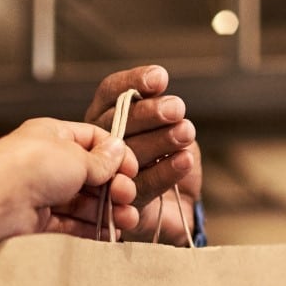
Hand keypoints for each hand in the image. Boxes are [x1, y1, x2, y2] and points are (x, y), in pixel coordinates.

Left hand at [0, 117, 137, 237]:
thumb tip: (119, 150)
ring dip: (107, 210)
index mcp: (54, 135)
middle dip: (114, 187)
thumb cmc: (33, 165)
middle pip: (91, 175)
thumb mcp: (76, 156)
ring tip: (127, 221)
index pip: (93, 140)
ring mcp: (43, 190)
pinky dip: (90, 228)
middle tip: (128, 197)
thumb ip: (101, 160)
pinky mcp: (39, 218)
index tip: (133, 169)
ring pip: (83, 201)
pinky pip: (71, 222)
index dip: (116, 155)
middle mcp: (48, 161)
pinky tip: (110, 234)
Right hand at [85, 64, 202, 243]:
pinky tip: (184, 159)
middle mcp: (98, 144)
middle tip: (177, 108)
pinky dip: (165, 171)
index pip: (110, 93)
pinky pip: (142, 186)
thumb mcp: (171, 130)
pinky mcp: (120, 206)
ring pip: (126, 154)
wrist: (180, 207)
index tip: (160, 78)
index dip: (132, 82)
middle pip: (115, 122)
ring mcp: (105, 176)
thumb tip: (169, 105)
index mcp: (105, 117)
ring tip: (186, 132)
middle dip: (147, 113)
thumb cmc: (171, 160)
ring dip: (159, 140)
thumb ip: (165, 116)